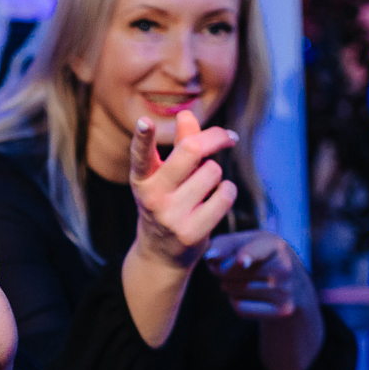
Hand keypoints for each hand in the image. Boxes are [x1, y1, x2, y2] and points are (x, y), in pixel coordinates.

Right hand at [129, 110, 239, 268]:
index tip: (144, 122)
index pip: (140, 155)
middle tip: (228, 138)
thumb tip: (186, 115)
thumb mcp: (165, 175)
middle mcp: (153, 197)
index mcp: (142, 179)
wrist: (161, 254)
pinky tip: (217, 199)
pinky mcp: (192, 232)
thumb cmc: (167, 204)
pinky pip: (224, 195)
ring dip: (217, 173)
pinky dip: (227, 191)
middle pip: (191, 150)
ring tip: (206, 186)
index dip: (142, 137)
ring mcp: (171, 216)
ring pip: (213, 171)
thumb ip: (179, 145)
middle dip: (215, 138)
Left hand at [203, 231, 313, 319]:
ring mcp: (285, 290)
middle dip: (224, 271)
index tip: (241, 260)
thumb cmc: (260, 257)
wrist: (294, 285)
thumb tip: (210, 257)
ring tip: (248, 280)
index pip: (257, 250)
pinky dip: (237, 302)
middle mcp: (284, 267)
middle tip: (238, 268)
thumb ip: (223, 244)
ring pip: (234, 291)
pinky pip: (241, 308)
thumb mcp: (245, 242)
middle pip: (230, 272)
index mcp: (275, 245)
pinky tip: (251, 296)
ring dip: (230, 287)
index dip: (247, 255)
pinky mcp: (283, 310)